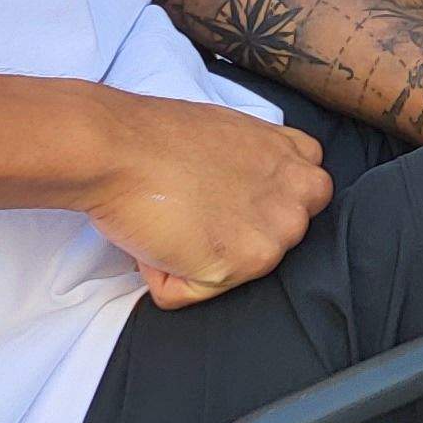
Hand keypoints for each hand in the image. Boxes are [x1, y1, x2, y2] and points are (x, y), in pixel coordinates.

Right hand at [78, 88, 334, 307]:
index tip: (227, 197)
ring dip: (200, 259)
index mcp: (298, 157)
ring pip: (238, 268)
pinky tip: (155, 243)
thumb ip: (259, 162)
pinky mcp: (240, 264)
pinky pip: (195, 290)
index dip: (260, 202)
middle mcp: (299, 196)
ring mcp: (274, 234)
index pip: (304, 195)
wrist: (118, 149)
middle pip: (276, 237)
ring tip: (172, 225)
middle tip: (194, 213)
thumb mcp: (235, 133)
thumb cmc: (159, 136)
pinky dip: (166, 277)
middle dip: (239, 234)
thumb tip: (240, 195)